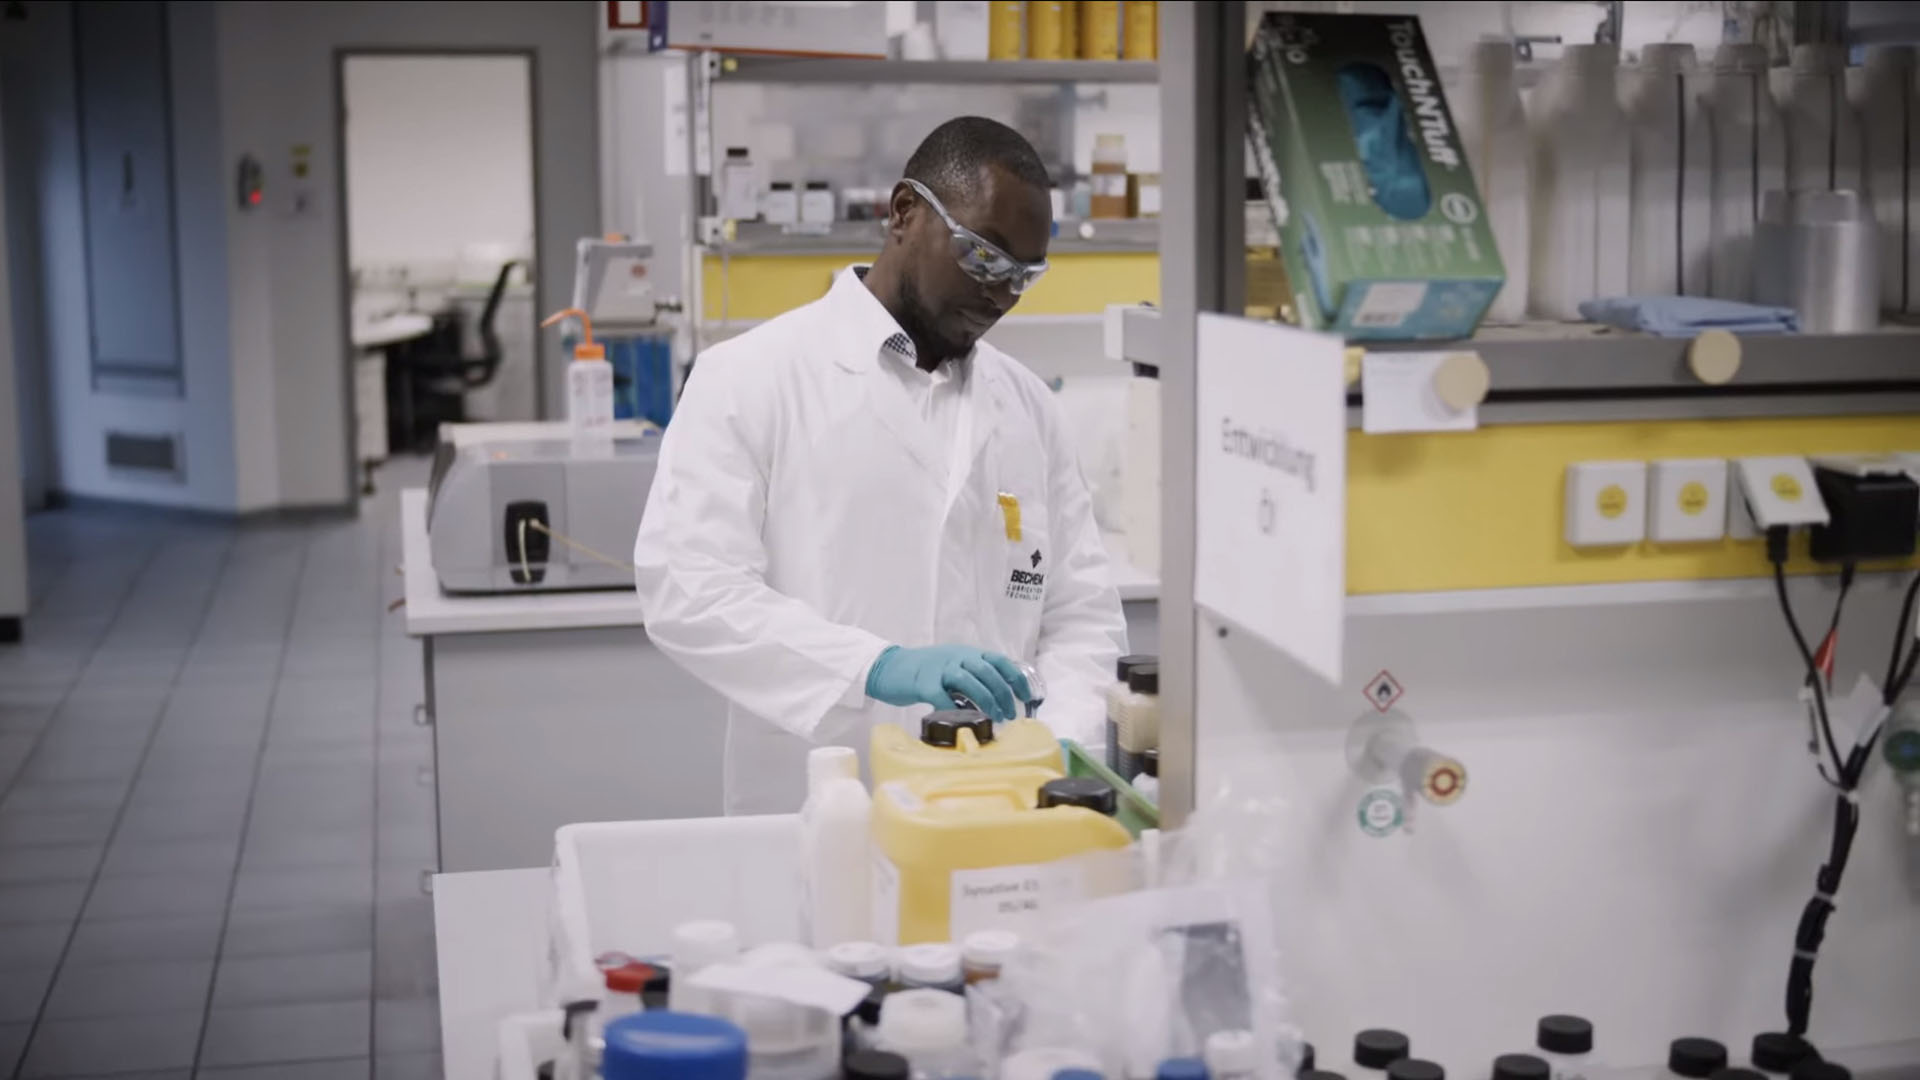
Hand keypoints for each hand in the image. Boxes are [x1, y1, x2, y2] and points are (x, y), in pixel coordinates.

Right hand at [864, 645, 1032, 722]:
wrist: (889, 667)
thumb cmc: (924, 672)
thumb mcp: (953, 665)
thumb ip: (973, 676)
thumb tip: (998, 696)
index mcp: (967, 653)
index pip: (999, 660)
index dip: (1015, 678)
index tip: (1025, 696)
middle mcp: (956, 656)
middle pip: (987, 671)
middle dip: (1003, 694)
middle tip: (1009, 714)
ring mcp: (938, 668)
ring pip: (968, 681)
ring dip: (985, 700)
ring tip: (993, 718)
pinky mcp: (922, 683)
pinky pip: (942, 696)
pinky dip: (954, 709)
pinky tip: (963, 721)